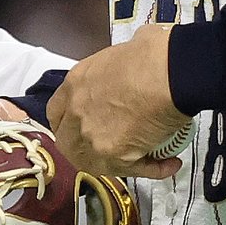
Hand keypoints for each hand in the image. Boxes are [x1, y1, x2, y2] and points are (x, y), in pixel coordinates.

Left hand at [47, 25, 191, 177]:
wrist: (167, 72)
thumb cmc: (149, 54)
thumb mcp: (119, 53)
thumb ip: (115, 66)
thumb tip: (132, 56)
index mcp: (75, 85)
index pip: (56, 113)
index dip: (68, 122)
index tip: (83, 124)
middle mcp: (77, 114)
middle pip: (68, 144)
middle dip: (85, 149)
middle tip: (110, 145)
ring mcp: (94, 138)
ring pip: (96, 164)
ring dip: (114, 164)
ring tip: (138, 159)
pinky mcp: (118, 157)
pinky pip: (134, 171)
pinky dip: (153, 169)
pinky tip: (169, 163)